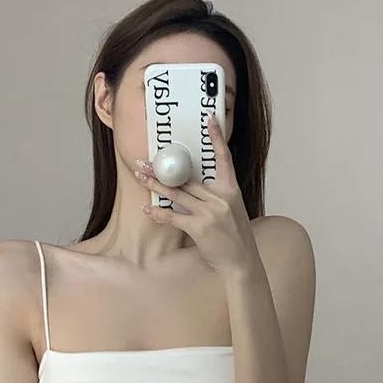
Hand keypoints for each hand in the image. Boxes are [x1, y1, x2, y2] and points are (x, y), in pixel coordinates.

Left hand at [135, 113, 258, 275]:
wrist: (241, 263)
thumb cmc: (235, 238)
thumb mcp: (231, 212)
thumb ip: (216, 198)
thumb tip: (191, 188)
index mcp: (231, 191)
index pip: (224, 158)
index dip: (217, 137)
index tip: (209, 119)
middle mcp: (221, 198)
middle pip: (187, 177)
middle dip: (163, 169)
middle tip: (145, 161)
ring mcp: (210, 212)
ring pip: (177, 193)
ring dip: (155, 185)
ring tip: (140, 176)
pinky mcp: (199, 227)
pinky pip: (174, 216)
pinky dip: (159, 213)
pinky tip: (148, 210)